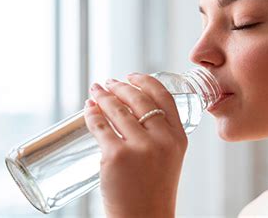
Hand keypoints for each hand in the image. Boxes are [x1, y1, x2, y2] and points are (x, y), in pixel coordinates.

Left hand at [83, 73, 187, 217]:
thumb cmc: (153, 191)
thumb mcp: (168, 159)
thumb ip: (160, 135)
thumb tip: (131, 110)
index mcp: (178, 138)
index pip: (164, 97)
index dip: (145, 81)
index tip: (132, 76)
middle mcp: (162, 140)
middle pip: (139, 99)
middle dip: (120, 87)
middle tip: (108, 83)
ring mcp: (139, 148)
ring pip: (118, 110)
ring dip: (103, 96)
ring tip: (95, 92)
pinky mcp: (116, 157)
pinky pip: (100, 126)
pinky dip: (91, 114)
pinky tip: (89, 109)